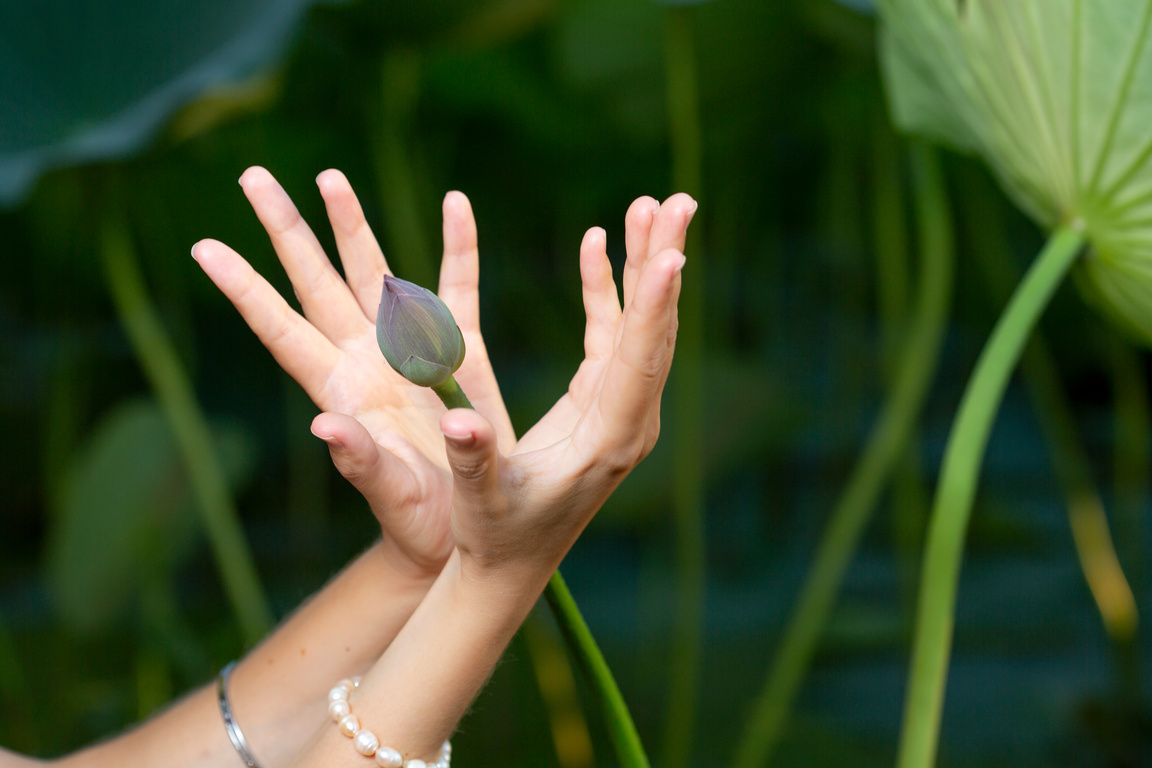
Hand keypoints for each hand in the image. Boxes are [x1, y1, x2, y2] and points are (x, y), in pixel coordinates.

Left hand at [193, 167, 514, 578]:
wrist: (465, 529)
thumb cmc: (422, 523)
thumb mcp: (392, 496)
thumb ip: (362, 462)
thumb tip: (326, 427)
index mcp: (342, 392)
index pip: (283, 330)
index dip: (247, 289)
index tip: (205, 248)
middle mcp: (365, 361)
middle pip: (318, 282)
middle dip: (287, 230)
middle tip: (254, 177)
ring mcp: (409, 353)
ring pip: (374, 274)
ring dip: (352, 227)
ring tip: (331, 178)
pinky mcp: (460, 352)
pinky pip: (458, 288)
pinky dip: (458, 246)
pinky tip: (456, 205)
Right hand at [435, 194, 695, 580]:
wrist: (512, 563)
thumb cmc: (494, 534)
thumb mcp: (481, 499)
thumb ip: (474, 458)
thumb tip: (458, 424)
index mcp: (608, 441)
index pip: (637, 364)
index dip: (653, 308)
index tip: (672, 252)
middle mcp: (627, 421)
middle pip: (654, 333)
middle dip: (664, 265)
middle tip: (679, 202)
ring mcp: (620, 409)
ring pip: (641, 327)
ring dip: (645, 266)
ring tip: (654, 206)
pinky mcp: (602, 402)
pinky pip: (611, 335)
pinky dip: (608, 290)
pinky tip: (599, 245)